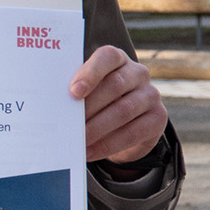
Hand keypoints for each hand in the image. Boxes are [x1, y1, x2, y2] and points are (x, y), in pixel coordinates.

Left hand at [73, 43, 166, 164]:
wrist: (126, 123)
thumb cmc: (98, 102)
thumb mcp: (89, 91)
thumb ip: (76, 91)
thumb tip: (52, 104)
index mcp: (118, 60)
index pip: (107, 57)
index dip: (91, 73)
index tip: (73, 91)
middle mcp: (138, 73)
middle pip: (115, 86)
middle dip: (90, 108)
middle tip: (69, 125)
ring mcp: (151, 95)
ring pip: (123, 111)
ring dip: (97, 129)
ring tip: (78, 141)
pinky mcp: (158, 118)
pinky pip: (133, 133)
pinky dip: (108, 145)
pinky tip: (91, 151)